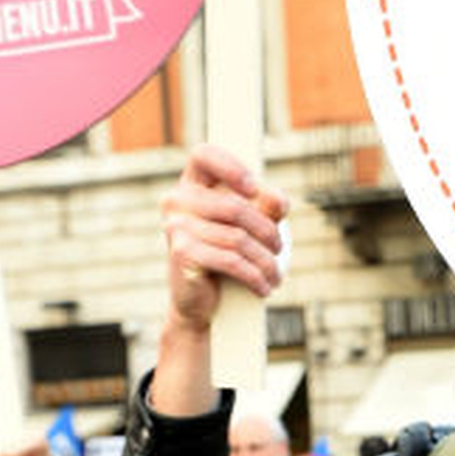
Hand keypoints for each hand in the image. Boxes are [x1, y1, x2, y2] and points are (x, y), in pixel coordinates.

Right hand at [163, 146, 288, 332]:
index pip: (204, 155)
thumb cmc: (225, 256)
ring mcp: (176, 226)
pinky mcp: (182, 253)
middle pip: (236, 206)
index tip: (254, 189)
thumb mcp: (250, 226)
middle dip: (267, 231)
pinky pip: (231, 260)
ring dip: (266, 261)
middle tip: (278, 250)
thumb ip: (266, 207)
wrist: (200, 300)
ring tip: (275, 275)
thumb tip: (278, 201)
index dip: (231, 166)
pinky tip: (265, 287)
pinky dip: (255, 276)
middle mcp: (177, 200)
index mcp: (191, 185)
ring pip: (238, 238)